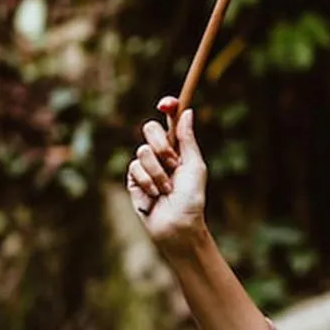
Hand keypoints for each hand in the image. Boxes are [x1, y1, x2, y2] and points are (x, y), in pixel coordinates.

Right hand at [125, 97, 207, 254]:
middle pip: (149, 129)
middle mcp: (160, 154)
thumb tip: (187, 111)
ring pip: (143, 151)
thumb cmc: (192, 198)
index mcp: (178, 148)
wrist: (177, 225)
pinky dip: (148, 182)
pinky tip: (155, 196)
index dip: (168, 108)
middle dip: (161, 145)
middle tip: (173, 163)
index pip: (169, 121)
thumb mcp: (195, 166)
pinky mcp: (134, 180)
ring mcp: (145, 166)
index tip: (166, 104)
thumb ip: (188, 140)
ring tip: (167, 189)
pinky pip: (135, 168)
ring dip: (158, 172)